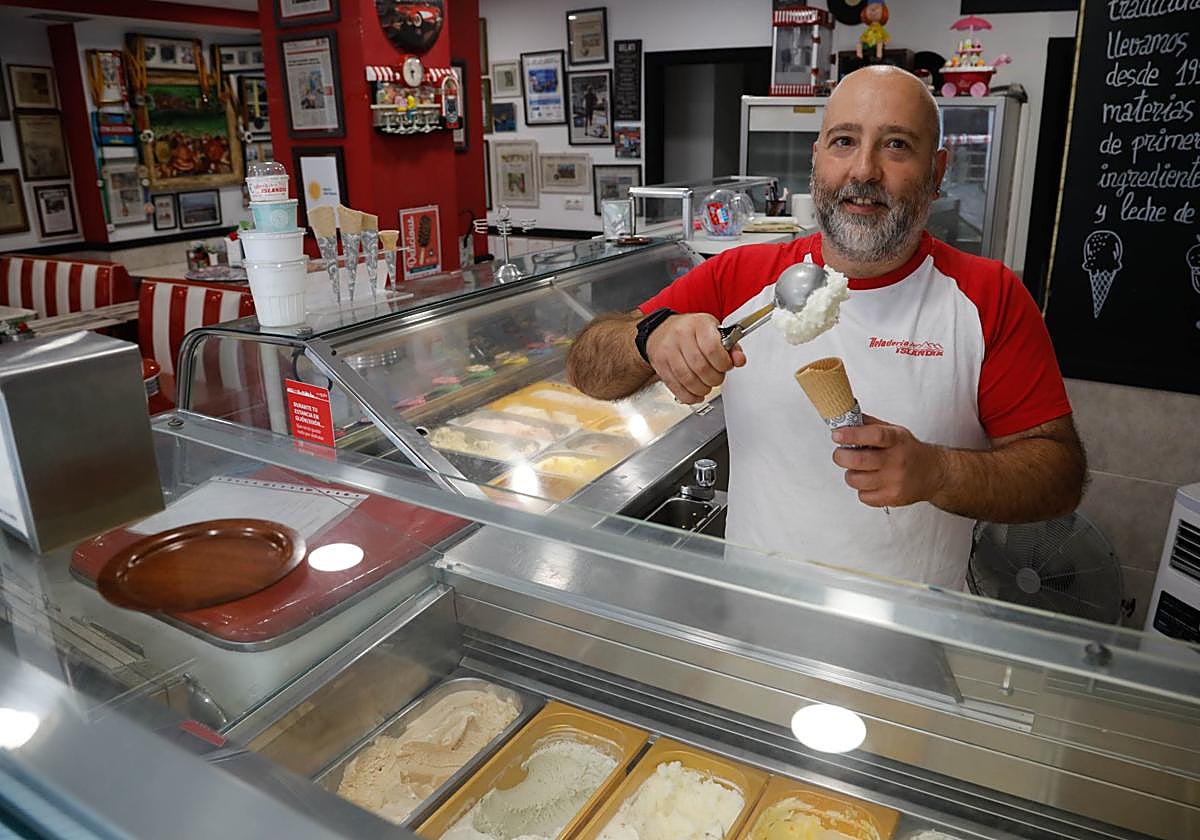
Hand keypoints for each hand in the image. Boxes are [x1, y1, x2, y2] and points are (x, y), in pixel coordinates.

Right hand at [645, 313, 745, 403]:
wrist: (660, 331)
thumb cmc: (690, 331)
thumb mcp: (714, 331)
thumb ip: (731, 347)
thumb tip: (739, 360)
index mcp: (698, 324)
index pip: (713, 349)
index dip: (723, 363)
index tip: (726, 366)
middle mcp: (681, 336)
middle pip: (701, 368)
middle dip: (715, 378)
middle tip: (717, 377)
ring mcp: (668, 351)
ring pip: (688, 380)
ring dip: (703, 389)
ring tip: (707, 385)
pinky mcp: (660, 365)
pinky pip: (676, 388)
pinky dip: (689, 396)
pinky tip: (696, 394)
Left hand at [831, 416, 947, 507]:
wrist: (934, 473)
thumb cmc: (908, 450)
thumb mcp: (894, 431)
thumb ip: (870, 424)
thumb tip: (844, 417)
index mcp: (896, 440)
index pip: (874, 435)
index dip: (852, 435)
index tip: (837, 435)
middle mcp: (897, 460)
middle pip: (859, 461)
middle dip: (841, 456)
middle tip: (840, 454)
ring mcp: (895, 481)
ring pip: (856, 480)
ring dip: (851, 474)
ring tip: (859, 469)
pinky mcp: (892, 498)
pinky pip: (863, 496)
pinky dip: (862, 489)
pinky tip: (871, 482)